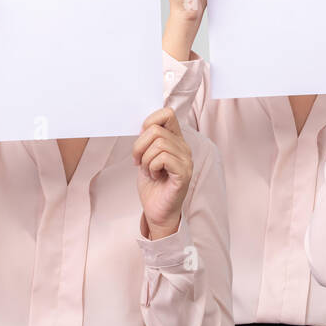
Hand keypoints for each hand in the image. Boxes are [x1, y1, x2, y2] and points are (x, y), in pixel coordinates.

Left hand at [133, 108, 192, 239]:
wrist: (157, 211)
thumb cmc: (153, 186)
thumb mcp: (146, 157)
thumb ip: (148, 140)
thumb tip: (144, 126)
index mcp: (176, 140)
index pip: (167, 114)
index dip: (149, 122)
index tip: (141, 141)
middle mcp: (184, 148)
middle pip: (156, 130)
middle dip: (139, 146)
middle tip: (139, 162)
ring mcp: (185, 160)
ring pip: (158, 144)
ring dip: (145, 160)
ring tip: (149, 171)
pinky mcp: (183, 173)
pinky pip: (162, 158)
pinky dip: (151, 167)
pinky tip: (155, 176)